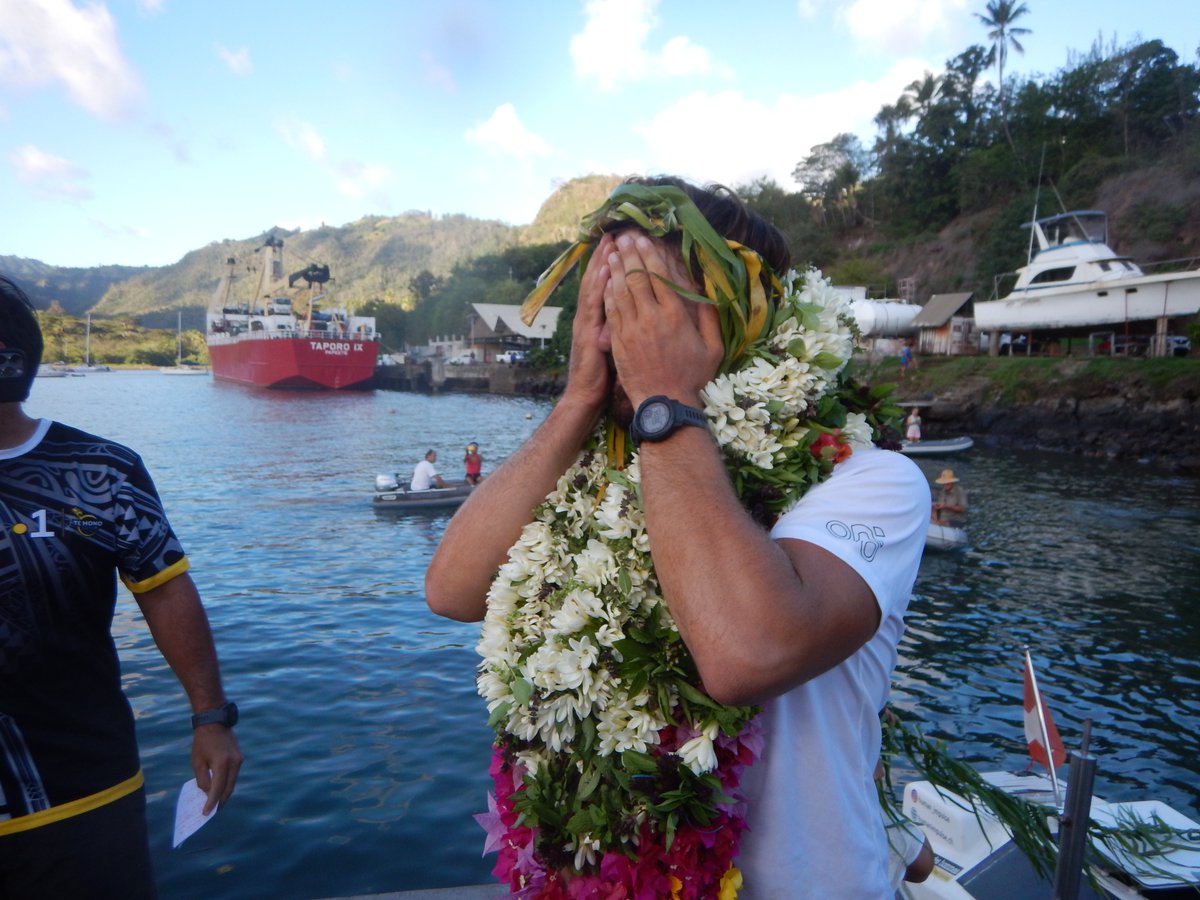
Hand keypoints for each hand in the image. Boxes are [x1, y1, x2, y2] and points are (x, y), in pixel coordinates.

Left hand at [192, 725, 243, 814]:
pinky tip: (220, 789)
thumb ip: (202, 779)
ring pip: (232, 782)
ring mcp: (239, 760)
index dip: (211, 802)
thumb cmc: (202, 742)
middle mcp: (234, 762)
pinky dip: (227, 784)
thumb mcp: (197, 762)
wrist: (215, 723)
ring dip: (224, 793)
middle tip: (212, 811)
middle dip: (220, 801)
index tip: (206, 813)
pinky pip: (234, 775)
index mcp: (222, 763)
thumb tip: (208, 793)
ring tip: (216, 803)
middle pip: (228, 788)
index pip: (217, 788)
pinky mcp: (239, 758)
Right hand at [561, 233, 616, 413]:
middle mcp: (591, 315)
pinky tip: (605, 271)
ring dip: (602, 262)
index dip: (617, 262)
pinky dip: (598, 286)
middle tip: (619, 230)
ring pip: (594, 286)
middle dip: (609, 254)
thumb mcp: (614, 346)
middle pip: (600, 278)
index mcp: (599, 317)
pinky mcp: (587, 333)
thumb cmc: (604, 375)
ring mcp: (587, 322)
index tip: (627, 241)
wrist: (586, 397)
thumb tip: (639, 310)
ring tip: (611, 241)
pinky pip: (594, 306)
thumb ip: (620, 326)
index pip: (609, 283)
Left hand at [603, 231, 722, 407]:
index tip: (644, 240)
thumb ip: (710, 318)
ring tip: (613, 252)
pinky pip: (611, 311)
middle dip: (630, 254)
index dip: (649, 255)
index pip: (659, 276)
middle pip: (637, 278)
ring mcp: (631, 330)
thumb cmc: (693, 377)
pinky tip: (607, 281)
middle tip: (624, 237)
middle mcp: (651, 318)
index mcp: (675, 316)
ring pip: (620, 291)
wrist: (665, 403)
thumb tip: (709, 293)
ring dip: (616, 269)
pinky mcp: (618, 342)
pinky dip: (608, 293)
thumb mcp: (713, 348)